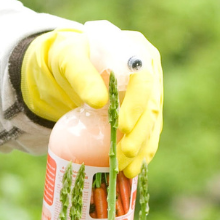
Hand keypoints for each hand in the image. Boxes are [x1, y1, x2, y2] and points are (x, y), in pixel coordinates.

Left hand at [21, 28, 162, 177]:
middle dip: (140, 133)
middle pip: (152, 104)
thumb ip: (82, 75)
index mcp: (137, 50)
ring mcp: (148, 91)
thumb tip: (98, 101)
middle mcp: (148, 70)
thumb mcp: (69, 58)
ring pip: (152, 122)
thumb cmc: (68, 55)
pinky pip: (147, 132)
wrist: (67, 65)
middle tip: (124, 153)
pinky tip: (133, 168)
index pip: (144, 79)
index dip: (137, 105)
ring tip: (128, 169)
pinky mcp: (142, 110)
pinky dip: (142, 151)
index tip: (122, 127)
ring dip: (142, 148)